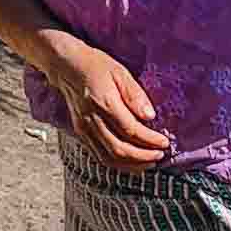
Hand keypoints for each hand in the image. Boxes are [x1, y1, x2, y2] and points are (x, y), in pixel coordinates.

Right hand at [44, 33, 168, 169]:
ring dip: (131, 165)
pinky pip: (99, 156)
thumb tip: (150, 116)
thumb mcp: (120, 72)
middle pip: (119, 149)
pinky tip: (131, 162)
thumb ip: (135, 95)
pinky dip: (118, 164)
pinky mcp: (81, 134)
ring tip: (149, 163)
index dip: (150, 140)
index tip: (165, 142)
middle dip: (143, 157)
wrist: (66, 66)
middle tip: (160, 155)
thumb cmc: (95, 66)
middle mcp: (92, 120)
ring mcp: (84, 129)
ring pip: (108, 158)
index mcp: (104, 102)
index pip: (130, 130)